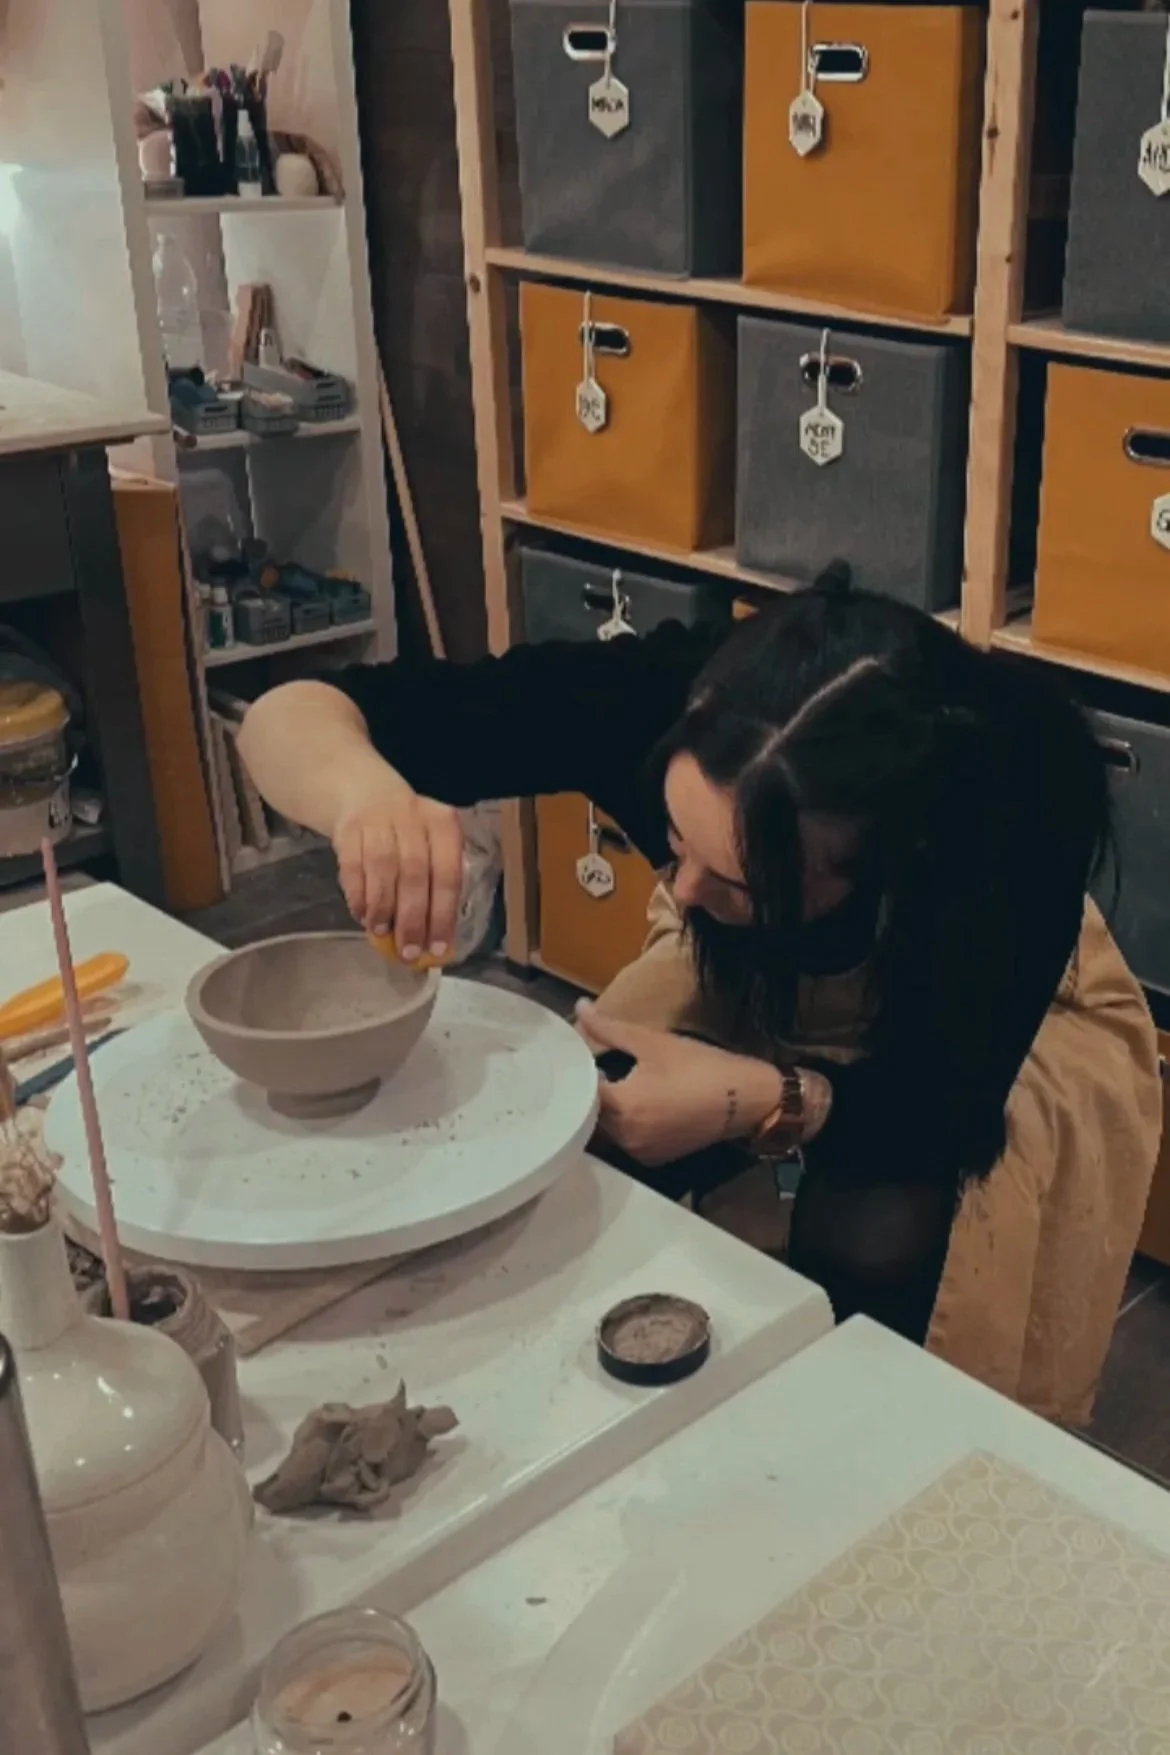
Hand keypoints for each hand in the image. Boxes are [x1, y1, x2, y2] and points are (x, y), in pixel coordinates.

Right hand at [332, 774, 462, 957]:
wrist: (364, 792)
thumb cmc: (408, 834)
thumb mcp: (430, 847)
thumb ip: (433, 888)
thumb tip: (431, 940)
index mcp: (443, 825)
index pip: (448, 874)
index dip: (442, 915)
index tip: (437, 949)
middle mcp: (413, 818)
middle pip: (415, 873)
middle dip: (412, 918)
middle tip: (408, 952)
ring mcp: (378, 820)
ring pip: (382, 869)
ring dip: (382, 907)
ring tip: (381, 933)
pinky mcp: (348, 828)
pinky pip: (353, 866)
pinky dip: (358, 895)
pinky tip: (362, 915)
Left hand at [575, 1003, 782, 1166]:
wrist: (746, 1099)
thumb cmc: (699, 1067)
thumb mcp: (652, 1042)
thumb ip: (609, 1028)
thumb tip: (580, 1008)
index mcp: (620, 1107)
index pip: (580, 1091)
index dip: (576, 1072)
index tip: (576, 1056)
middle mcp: (625, 1137)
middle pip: (590, 1113)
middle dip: (590, 1091)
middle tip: (593, 1066)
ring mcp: (640, 1151)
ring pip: (607, 1129)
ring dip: (606, 1108)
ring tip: (613, 1081)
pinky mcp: (654, 1158)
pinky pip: (626, 1140)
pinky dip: (625, 1123)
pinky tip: (635, 1101)